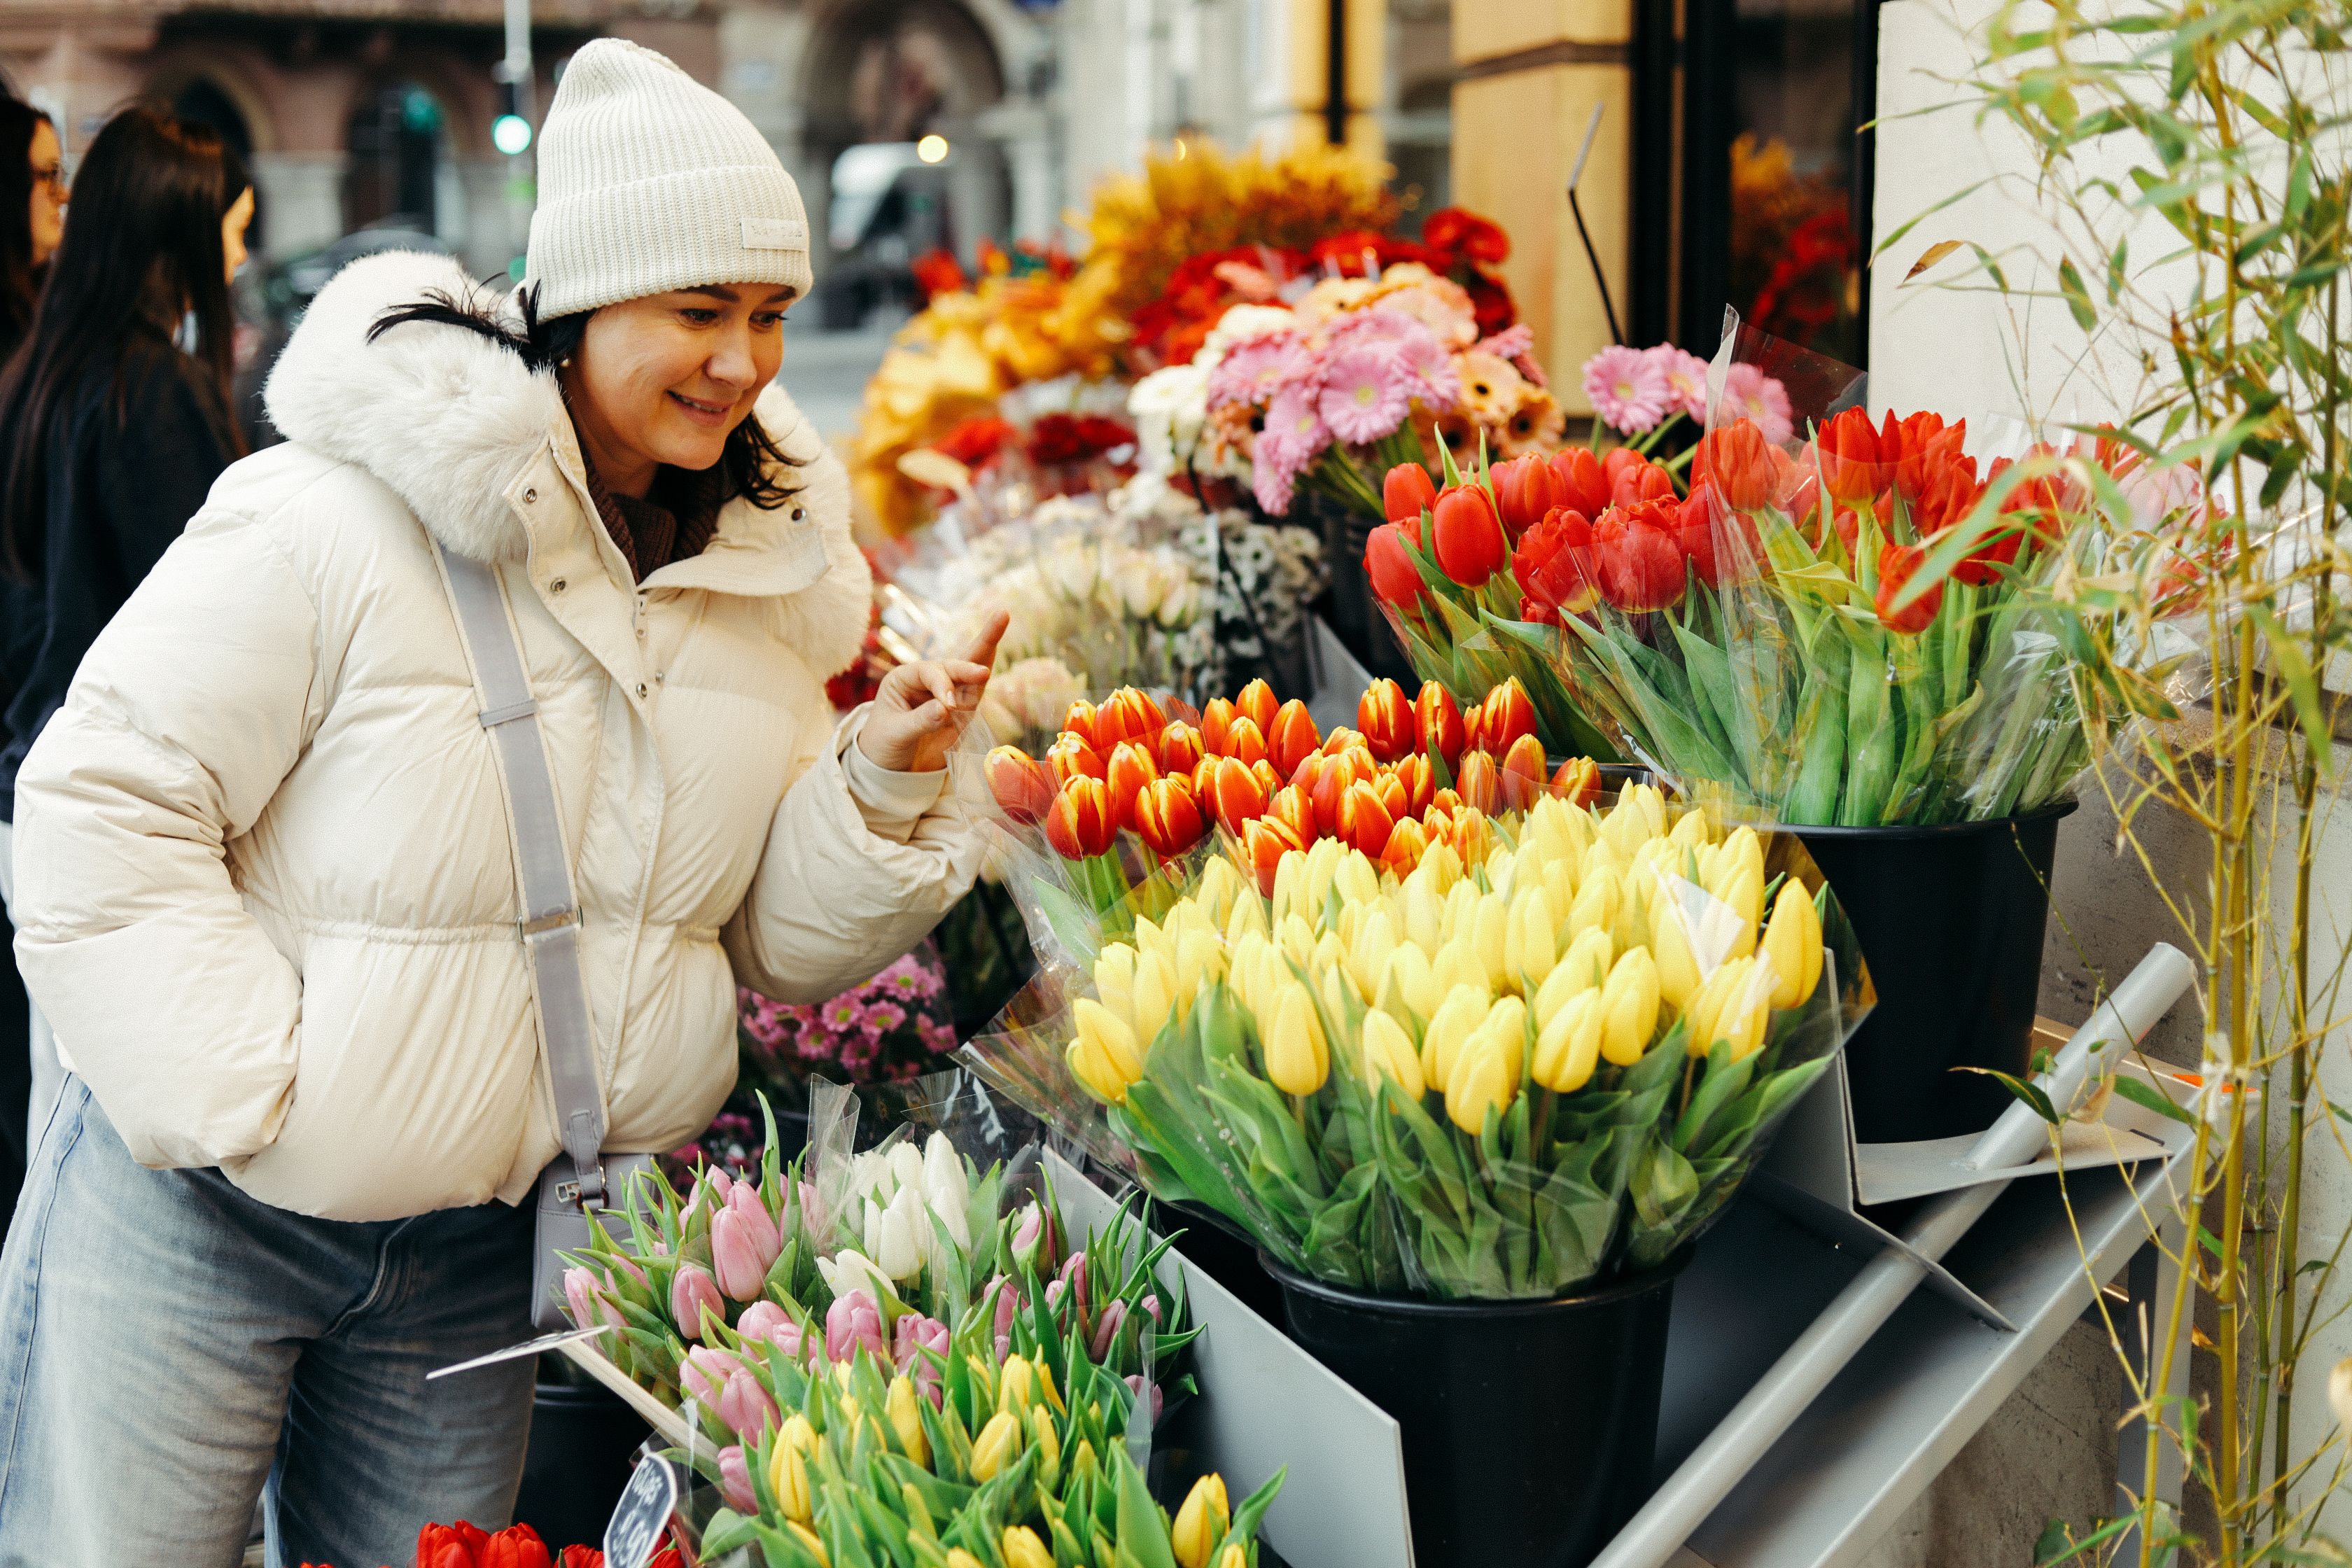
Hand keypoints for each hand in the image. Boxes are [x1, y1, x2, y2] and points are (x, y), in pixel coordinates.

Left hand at [856, 611, 1007, 773]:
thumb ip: (920, 720)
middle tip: (1000, 618)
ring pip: (969, 671)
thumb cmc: (884, 746)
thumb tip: (947, 709)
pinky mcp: (961, 712)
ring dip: (986, 647)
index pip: (930, 672)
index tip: (948, 707)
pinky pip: (975, 691)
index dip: (942, 685)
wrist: (892, 771)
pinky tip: (994, 651)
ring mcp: (947, 695)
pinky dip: (984, 675)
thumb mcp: (895, 734)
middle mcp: (927, 682)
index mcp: (904, 679)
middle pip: (954, 661)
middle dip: (977, 644)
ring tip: (1001, 617)